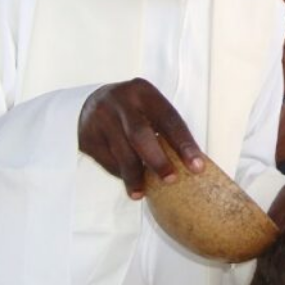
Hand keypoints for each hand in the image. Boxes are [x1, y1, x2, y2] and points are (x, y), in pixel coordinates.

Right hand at [78, 78, 201, 198]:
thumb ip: (165, 130)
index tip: (197, 167)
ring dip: (135, 176)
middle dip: (157, 160)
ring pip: (121, 152)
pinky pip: (107, 161)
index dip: (184, 145)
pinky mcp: (87, 136)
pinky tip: (129, 181)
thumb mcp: (150, 108)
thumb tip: (190, 166)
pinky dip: (121, 174)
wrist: (92, 101)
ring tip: (143, 192)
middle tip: (170, 180)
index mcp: (144, 92)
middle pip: (140, 134)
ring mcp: (100, 118)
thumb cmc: (133, 110)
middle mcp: (121, 102)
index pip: (169, 120)